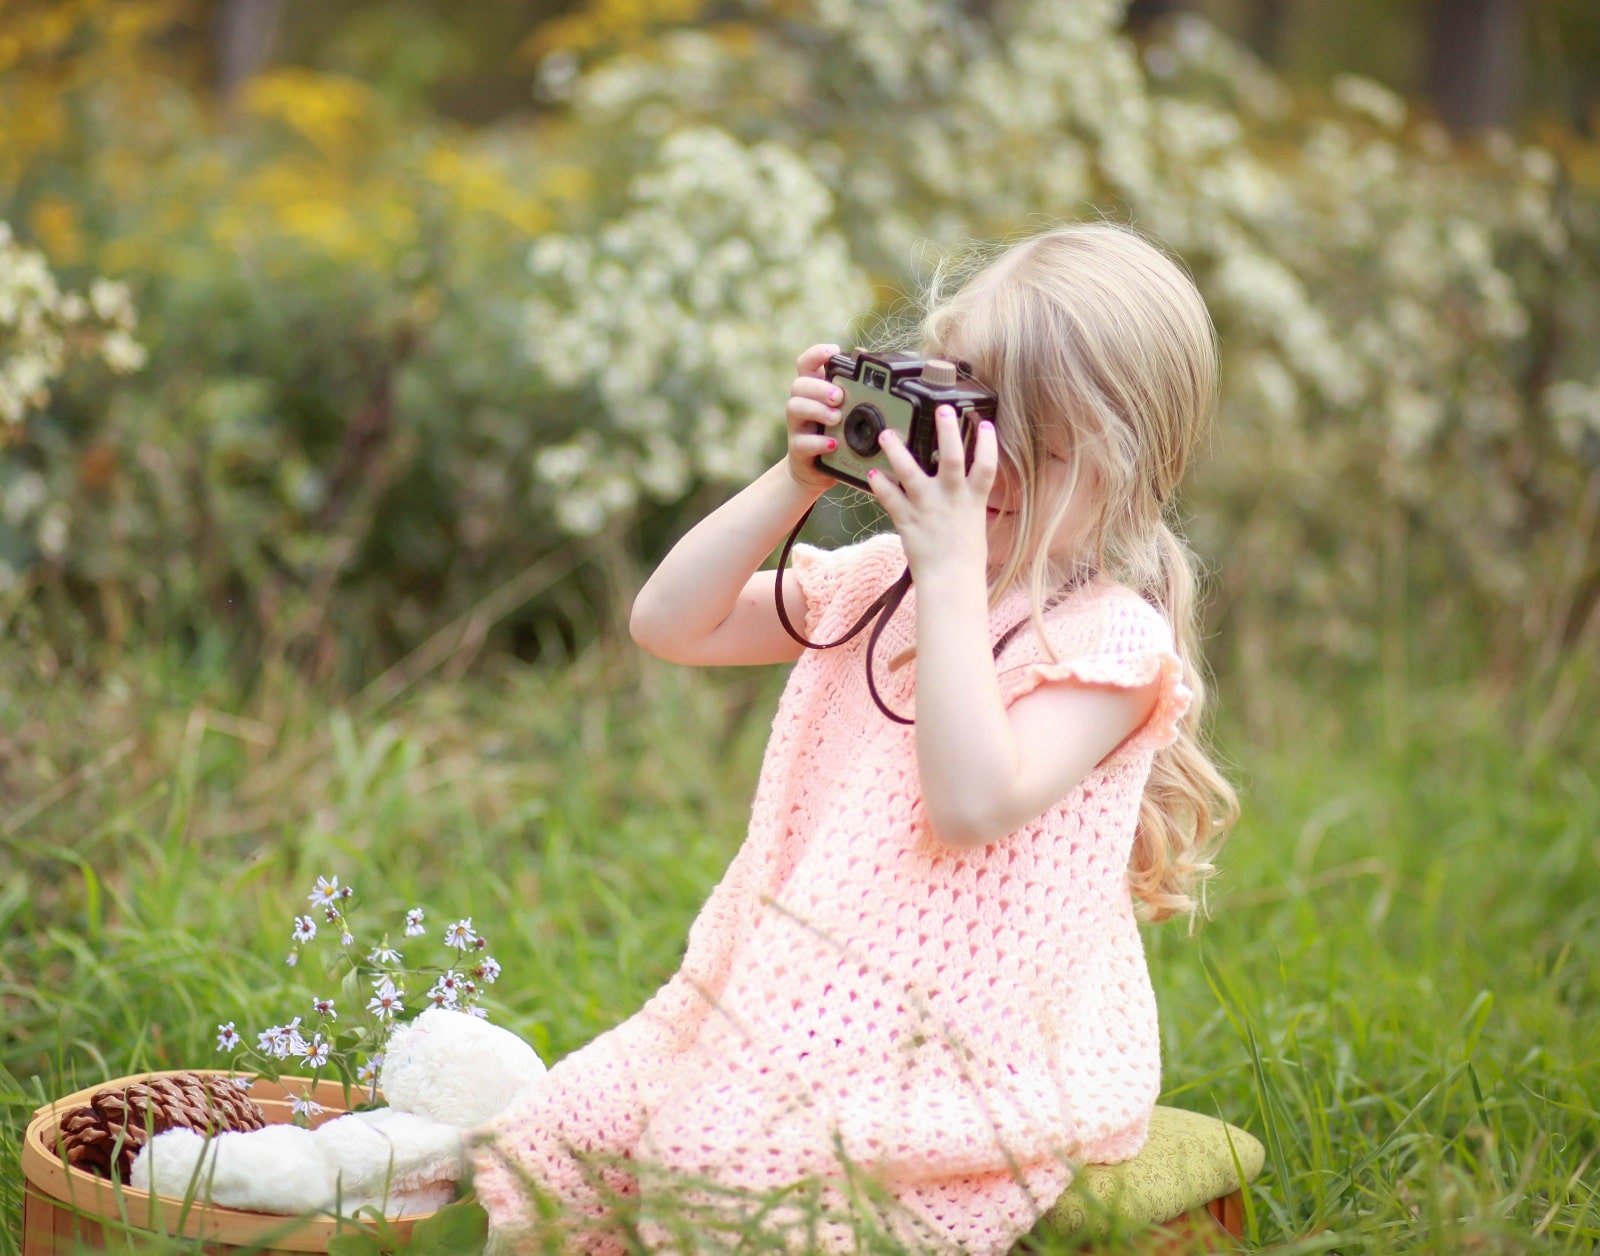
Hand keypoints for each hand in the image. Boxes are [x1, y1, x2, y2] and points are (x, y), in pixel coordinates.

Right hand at [783, 343, 843, 495]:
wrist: (816, 470)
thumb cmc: (835, 434)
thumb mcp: (846, 411)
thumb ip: (855, 391)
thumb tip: (872, 365)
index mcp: (813, 390)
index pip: (806, 363)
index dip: (816, 354)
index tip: (833, 352)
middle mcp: (801, 403)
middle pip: (799, 384)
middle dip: (820, 387)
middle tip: (839, 396)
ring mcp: (797, 426)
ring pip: (795, 407)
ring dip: (817, 410)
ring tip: (836, 418)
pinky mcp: (797, 448)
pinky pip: (802, 442)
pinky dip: (818, 442)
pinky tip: (833, 443)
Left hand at [869, 405, 997, 584]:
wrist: (951, 584)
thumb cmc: (965, 560)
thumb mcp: (974, 526)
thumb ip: (967, 503)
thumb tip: (963, 487)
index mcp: (973, 501)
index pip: (987, 466)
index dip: (988, 443)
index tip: (984, 423)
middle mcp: (952, 500)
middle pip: (953, 458)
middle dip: (948, 432)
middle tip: (941, 409)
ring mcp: (928, 509)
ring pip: (912, 473)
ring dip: (897, 452)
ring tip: (886, 433)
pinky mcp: (908, 521)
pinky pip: (890, 499)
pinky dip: (880, 486)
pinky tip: (872, 473)